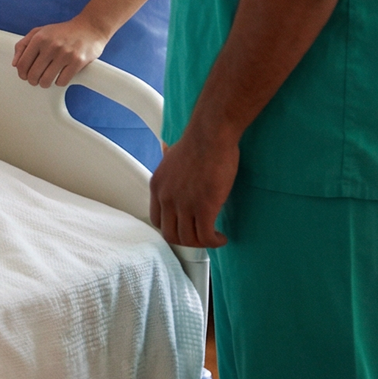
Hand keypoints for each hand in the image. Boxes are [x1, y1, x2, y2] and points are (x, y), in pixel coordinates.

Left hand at [12, 14, 108, 87]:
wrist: (89, 27)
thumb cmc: (62, 31)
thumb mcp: (40, 32)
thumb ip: (23, 45)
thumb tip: (15, 63)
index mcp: (39, 38)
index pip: (22, 63)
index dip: (21, 73)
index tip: (24, 76)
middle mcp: (51, 46)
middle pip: (33, 74)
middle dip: (32, 80)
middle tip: (35, 80)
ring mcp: (65, 54)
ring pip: (46, 80)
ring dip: (44, 83)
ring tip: (46, 80)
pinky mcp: (77, 62)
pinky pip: (62, 81)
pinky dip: (59, 82)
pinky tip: (60, 75)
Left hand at [149, 122, 236, 248]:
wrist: (210, 135)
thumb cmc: (197, 143)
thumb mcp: (171, 156)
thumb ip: (168, 167)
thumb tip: (168, 158)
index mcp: (157, 186)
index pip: (156, 220)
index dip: (172, 228)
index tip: (186, 227)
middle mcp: (166, 197)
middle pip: (170, 235)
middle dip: (187, 240)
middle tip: (201, 235)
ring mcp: (184, 203)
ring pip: (188, 239)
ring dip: (202, 243)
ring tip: (213, 236)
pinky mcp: (204, 207)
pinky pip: (206, 237)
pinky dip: (214, 242)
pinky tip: (221, 237)